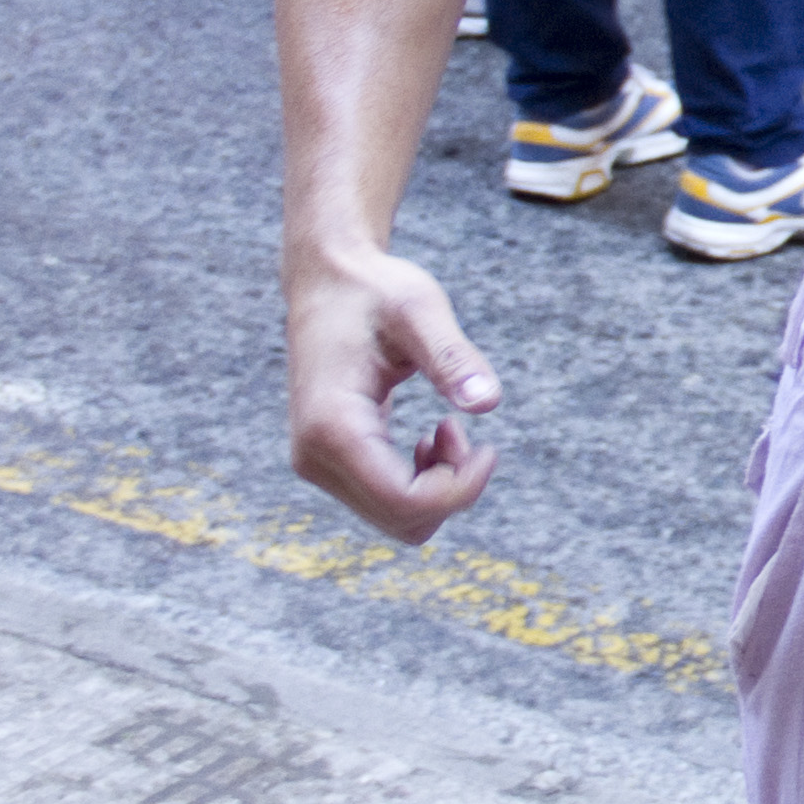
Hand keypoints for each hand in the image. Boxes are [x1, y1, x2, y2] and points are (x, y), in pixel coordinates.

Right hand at [289, 248, 503, 542]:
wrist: (327, 282)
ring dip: (437, 487)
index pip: (405, 503)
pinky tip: (429, 440)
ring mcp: (316, 465)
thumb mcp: (420, 310)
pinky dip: (421, 485)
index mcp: (333, 424)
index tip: (488, 448)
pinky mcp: (327, 464)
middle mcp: (314, 457)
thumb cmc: (375, 290)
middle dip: (451, 488)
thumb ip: (452, 357)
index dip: (460, 490)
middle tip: (461, 430)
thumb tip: (488, 403)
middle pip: (403, 521)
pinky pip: (386, 505)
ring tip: (446, 430)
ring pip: (397, 521)